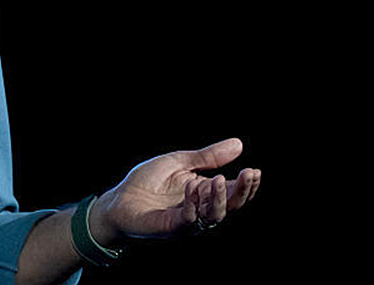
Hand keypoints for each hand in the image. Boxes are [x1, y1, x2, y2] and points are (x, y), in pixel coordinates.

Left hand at [92, 138, 261, 243]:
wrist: (119, 199)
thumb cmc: (147, 181)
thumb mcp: (179, 162)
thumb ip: (207, 157)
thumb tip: (239, 144)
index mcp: (204, 193)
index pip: (233, 192)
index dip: (247, 184)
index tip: (255, 171)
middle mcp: (200, 209)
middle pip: (231, 206)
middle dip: (242, 191)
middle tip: (249, 174)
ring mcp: (187, 220)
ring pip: (214, 216)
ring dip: (219, 198)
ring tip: (220, 178)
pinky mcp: (170, 227)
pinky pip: (188, 219)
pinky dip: (193, 203)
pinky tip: (193, 186)